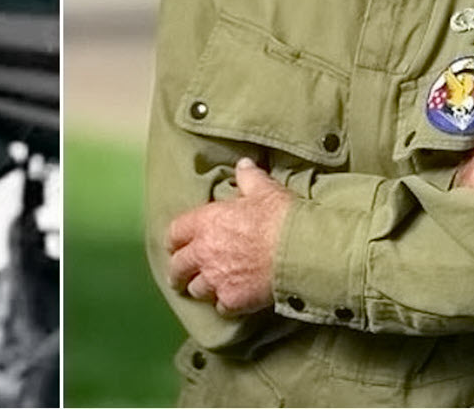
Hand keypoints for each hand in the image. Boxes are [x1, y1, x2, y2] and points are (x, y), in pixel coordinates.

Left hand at [165, 158, 291, 315]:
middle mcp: (204, 252)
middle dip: (177, 272)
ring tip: (204, 290)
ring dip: (200, 289)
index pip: (175, 233)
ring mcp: (216, 279)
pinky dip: (224, 306)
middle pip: (178, 267)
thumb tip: (244, 165)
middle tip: (179, 277)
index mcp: (206, 222)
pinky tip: (230, 302)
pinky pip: (220, 308)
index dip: (174, 240)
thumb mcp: (263, 189)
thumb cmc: (280, 217)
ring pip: (196, 290)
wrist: (299, 250)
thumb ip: (248, 177)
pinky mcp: (233, 300)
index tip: (175, 245)